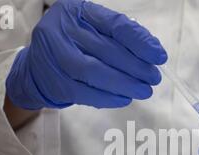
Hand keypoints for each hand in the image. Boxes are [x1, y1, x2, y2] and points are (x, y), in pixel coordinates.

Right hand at [6, 0, 167, 109]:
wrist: (39, 67)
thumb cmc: (75, 46)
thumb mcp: (94, 31)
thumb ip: (121, 37)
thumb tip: (154, 52)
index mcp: (77, 11)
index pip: (115, 25)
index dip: (140, 42)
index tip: (159, 57)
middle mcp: (63, 29)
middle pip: (107, 50)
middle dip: (136, 67)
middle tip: (154, 78)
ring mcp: (55, 56)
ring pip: (95, 72)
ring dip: (124, 84)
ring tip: (143, 90)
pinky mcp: (55, 82)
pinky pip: (85, 93)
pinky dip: (108, 98)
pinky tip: (124, 99)